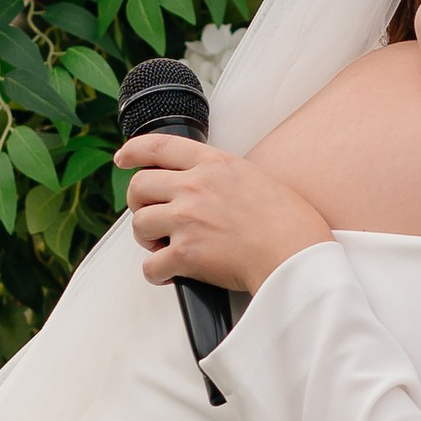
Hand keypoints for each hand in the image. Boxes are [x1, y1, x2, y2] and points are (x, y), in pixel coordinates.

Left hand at [120, 134, 331, 292]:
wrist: (296, 256)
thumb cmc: (291, 224)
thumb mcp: (257, 179)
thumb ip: (225, 178)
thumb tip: (210, 189)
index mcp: (214, 164)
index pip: (160, 146)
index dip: (134, 150)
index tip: (123, 158)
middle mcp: (195, 186)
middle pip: (140, 186)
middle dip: (138, 203)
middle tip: (152, 217)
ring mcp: (188, 219)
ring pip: (139, 223)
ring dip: (147, 238)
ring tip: (164, 247)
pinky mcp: (186, 254)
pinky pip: (151, 265)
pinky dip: (157, 273)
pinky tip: (170, 274)